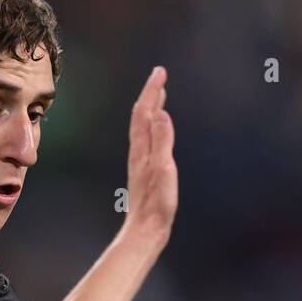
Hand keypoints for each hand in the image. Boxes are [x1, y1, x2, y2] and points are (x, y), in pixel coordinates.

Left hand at [125, 66, 176, 240]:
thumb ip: (162, 140)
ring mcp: (141, 161)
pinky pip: (148, 139)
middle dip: (151, 94)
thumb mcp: (163, 168)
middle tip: (160, 76)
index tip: (160, 72)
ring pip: (144, 127)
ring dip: (151, 108)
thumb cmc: (156, 203)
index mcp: (142, 148)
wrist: (146, 228)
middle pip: (141, 116)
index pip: (144, 112)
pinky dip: (154, 126)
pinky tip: (158, 130)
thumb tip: (160, 113)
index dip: (152, 91)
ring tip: (159, 95)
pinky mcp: (145, 170)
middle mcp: (138, 152)